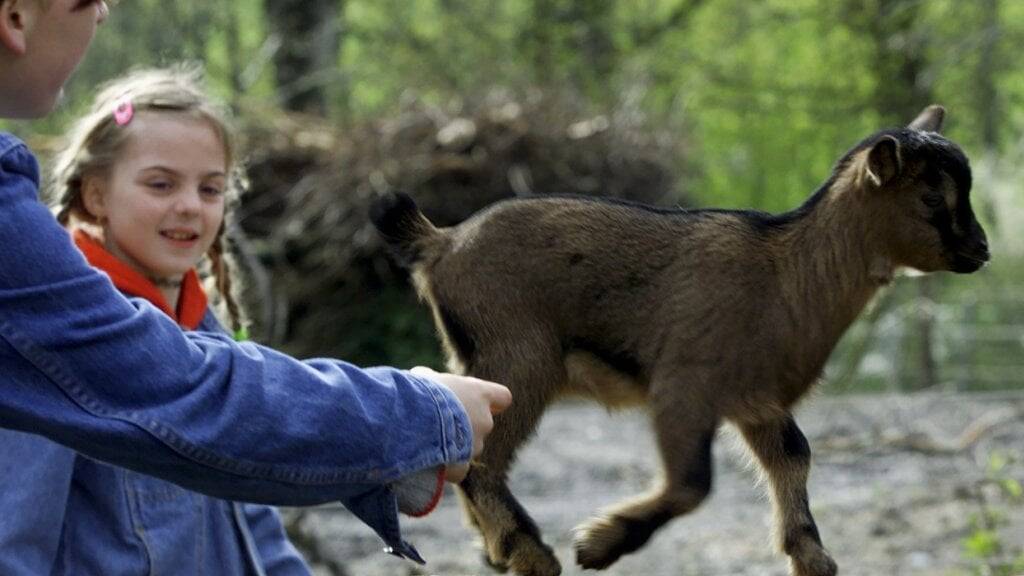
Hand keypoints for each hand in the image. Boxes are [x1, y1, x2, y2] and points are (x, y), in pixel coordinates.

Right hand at [409, 366, 511, 482]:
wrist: (408, 421)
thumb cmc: (418, 393)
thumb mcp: (426, 378)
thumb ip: (435, 381)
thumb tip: (426, 378)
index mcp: (479, 394)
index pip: (502, 397)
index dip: (494, 401)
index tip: (482, 403)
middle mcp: (484, 420)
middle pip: (481, 424)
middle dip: (464, 425)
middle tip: (437, 422)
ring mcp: (475, 446)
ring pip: (468, 447)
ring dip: (453, 445)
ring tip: (425, 441)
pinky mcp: (462, 466)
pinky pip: (458, 468)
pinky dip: (446, 467)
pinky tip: (428, 461)